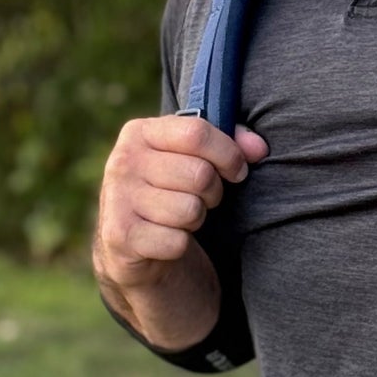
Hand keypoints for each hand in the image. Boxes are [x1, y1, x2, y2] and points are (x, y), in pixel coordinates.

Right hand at [93, 115, 266, 295]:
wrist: (130, 244)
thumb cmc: (171, 190)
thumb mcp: (193, 158)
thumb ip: (230, 143)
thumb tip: (259, 148)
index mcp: (140, 132)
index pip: (197, 132)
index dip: (228, 153)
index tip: (238, 170)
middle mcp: (123, 161)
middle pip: (200, 174)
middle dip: (213, 191)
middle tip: (202, 197)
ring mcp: (118, 199)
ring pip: (190, 210)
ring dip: (196, 219)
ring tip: (181, 216)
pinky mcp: (121, 236)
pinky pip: (177, 241)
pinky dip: (180, 244)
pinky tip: (166, 237)